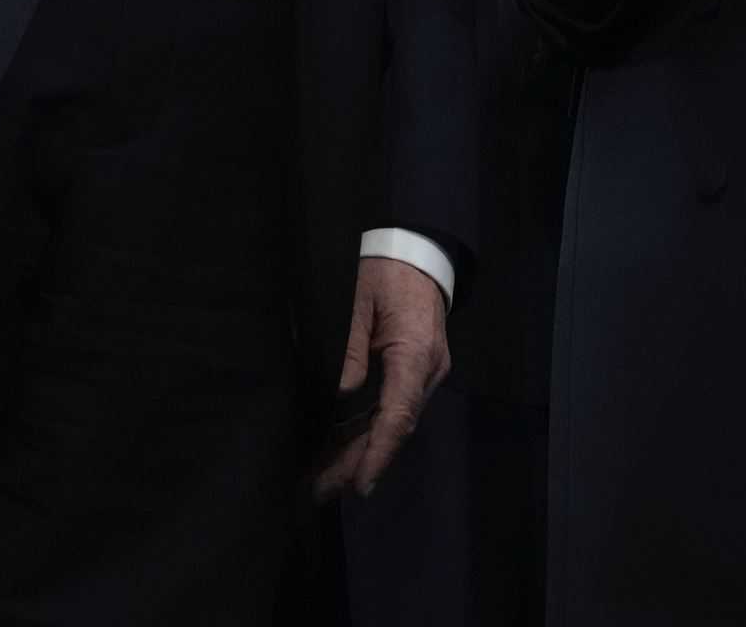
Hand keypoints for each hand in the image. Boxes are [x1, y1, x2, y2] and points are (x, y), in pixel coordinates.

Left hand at [313, 257, 448, 500]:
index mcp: (415, 353)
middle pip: (393, 427)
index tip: (359, 485)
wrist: (417, 253)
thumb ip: (349, 347)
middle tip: (319, 491)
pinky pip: (391, 410)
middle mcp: (426, 371)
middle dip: (358, 463)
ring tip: (322, 480)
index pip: (397, 414)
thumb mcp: (356, 301)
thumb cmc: (384, 271)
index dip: (378, 453)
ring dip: (360, 452)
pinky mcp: (415, 373)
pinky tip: (340, 450)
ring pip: (392, 423)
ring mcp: (424, 374)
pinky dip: (367, 432)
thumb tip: (339, 395)